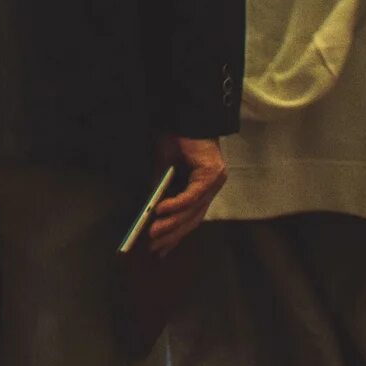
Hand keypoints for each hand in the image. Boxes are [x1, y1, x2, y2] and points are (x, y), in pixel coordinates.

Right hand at [149, 134, 227, 254]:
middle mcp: (212, 188)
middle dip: (173, 235)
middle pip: (193, 219)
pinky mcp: (212, 175)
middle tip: (154, 248)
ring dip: (172, 224)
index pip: (191, 218)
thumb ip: (161, 186)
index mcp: (203, 187)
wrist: (187, 115)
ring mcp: (215, 182)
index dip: (176, 235)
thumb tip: (151, 210)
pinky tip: (160, 211)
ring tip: (154, 234)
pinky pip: (192, 196)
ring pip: (193, 211)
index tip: (162, 250)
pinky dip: (175, 204)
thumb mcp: (164, 165)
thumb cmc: (177, 137)